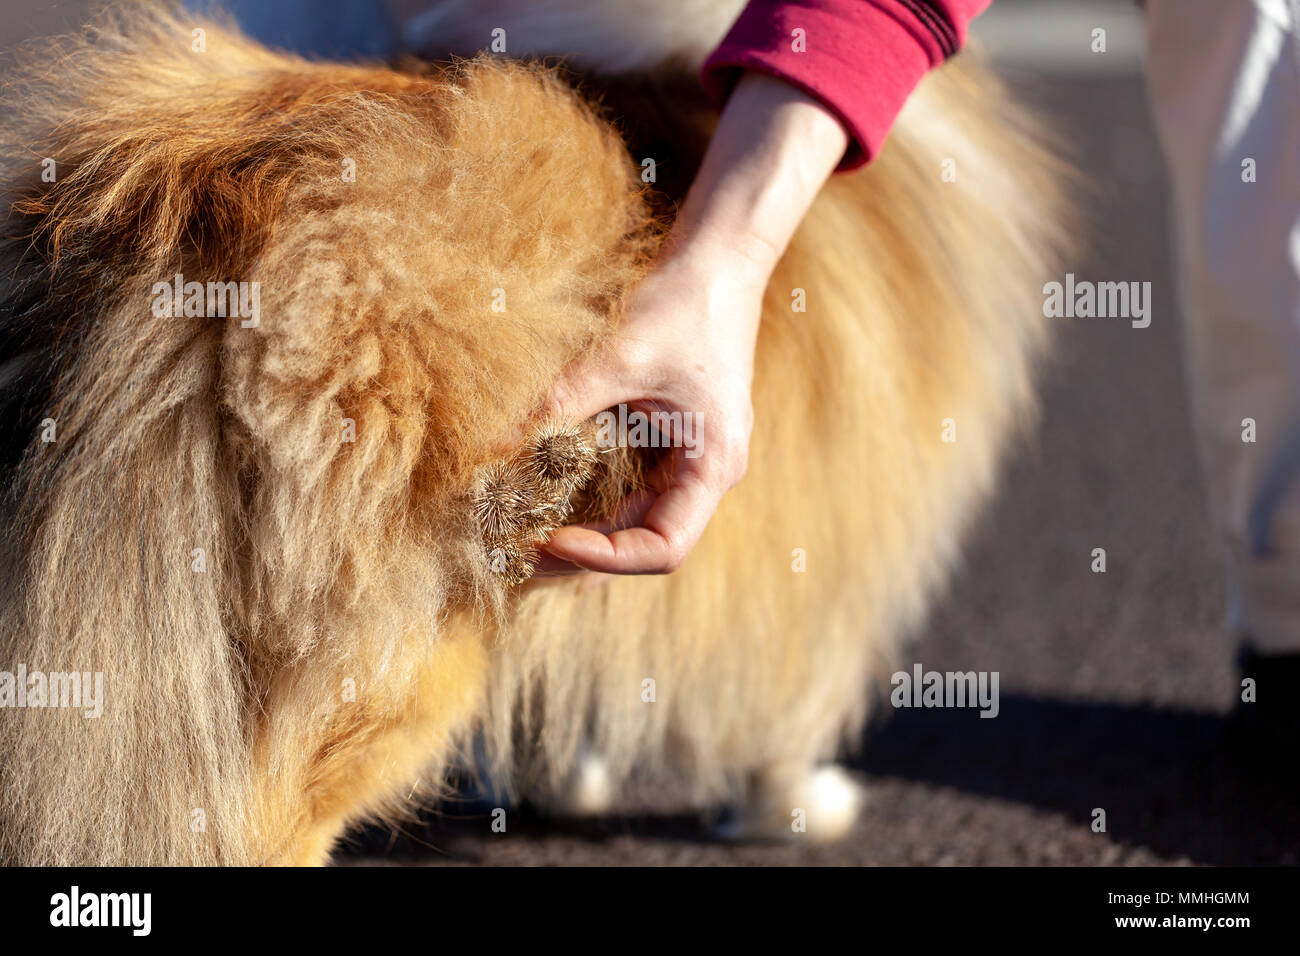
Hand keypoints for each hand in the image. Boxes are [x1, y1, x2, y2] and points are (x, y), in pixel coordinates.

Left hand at [538, 240, 766, 574]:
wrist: (717, 258)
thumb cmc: (685, 303)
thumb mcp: (619, 358)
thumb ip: (560, 405)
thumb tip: (493, 448)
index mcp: (713, 465)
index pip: (664, 547)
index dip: (606, 557)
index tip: (550, 536)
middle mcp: (705, 473)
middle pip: (645, 542)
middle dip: (583, 554)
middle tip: (518, 549)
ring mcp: (688, 459)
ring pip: (634, 521)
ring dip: (584, 533)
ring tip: (524, 535)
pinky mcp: (668, 441)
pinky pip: (629, 489)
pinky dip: (589, 501)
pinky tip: (545, 501)